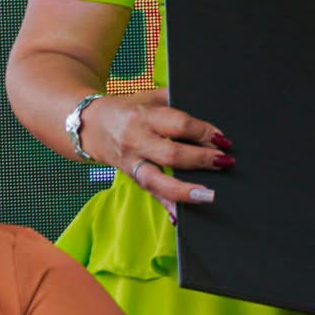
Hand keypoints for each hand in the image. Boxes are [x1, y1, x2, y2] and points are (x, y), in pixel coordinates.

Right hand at [84, 88, 231, 213]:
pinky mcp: (131, 178)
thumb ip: (176, 99)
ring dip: (185, 190)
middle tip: (225, 161)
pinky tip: (181, 217)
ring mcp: (132, 163)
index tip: (222, 138)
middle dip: (201, 159)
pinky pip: (150, 194)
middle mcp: (137, 141)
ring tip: (209, 195)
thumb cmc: (129, 109)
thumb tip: (207, 102)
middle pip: (171, 154)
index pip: (179, 124)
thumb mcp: (150, 96)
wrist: (89, 126)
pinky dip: (166, 205)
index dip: (203, 132)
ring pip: (157, 181)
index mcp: (145, 116)